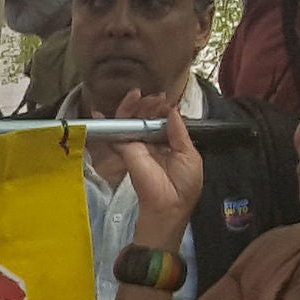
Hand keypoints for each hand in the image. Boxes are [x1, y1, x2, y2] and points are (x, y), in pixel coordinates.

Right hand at [99, 96, 203, 240]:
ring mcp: (137, 145)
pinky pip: (117, 132)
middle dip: (149, 104)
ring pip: (131, 120)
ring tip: (139, 96)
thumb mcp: (190, 154)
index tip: (166, 102)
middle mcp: (152, 142)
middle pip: (146, 117)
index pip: (162, 120)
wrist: (169, 203)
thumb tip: (173, 110)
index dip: (163, 108)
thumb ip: (179, 131)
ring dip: (134, 106)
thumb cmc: (184, 184)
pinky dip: (110, 119)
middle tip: (155, 98)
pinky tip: (109, 107)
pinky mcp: (126, 150)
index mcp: (169, 143)